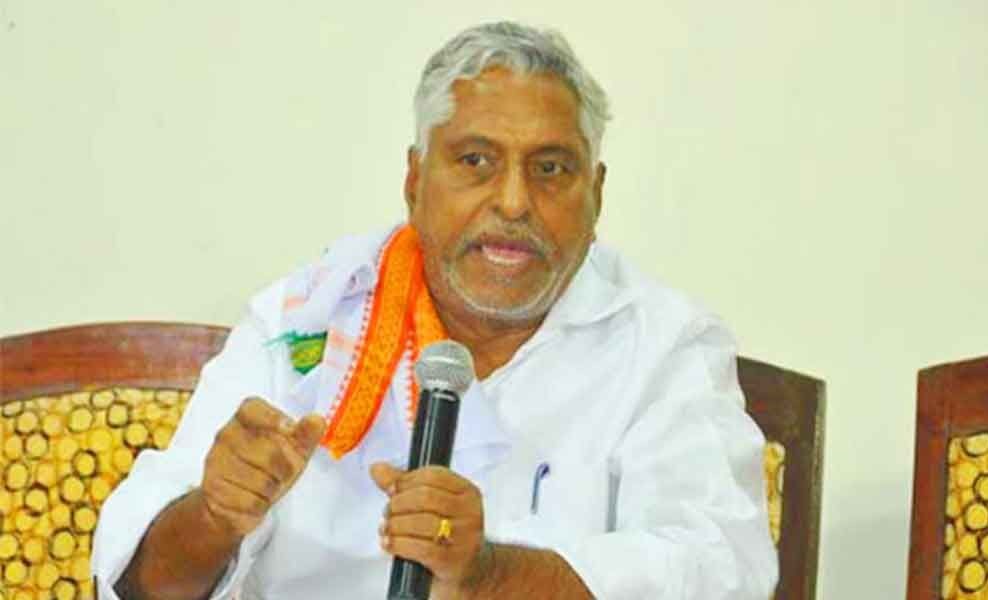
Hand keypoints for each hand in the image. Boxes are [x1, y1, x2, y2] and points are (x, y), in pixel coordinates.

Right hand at [200, 397, 324, 538]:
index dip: (272, 419)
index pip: (252, 409)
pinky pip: (252, 500)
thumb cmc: (265, 469)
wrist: (229, 504)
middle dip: (285, 468)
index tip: (288, 429)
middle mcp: (226, 436)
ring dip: (273, 488)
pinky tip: (253, 498)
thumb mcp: (291, 450)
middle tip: (281, 473)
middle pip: (271, 451)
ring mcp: (217, 463)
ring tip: (265, 486)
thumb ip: (305, 435)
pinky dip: (260, 504)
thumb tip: (317, 420)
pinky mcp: (215, 490)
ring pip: (262, 479)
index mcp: (245, 419)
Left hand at [371, 463, 487, 596]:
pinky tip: (390, 544)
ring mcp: (464, 538)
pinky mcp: (453, 561)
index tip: (392, 490)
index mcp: (467, 492)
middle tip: (387, 513)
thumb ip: (405, 486)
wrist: (470, 573)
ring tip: (387, 529)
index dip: (406, 481)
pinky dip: (399, 544)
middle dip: (398, 504)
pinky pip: (420, 548)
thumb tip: (377, 469)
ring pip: (421, 522)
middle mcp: (470, 512)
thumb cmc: (447, 536)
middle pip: (425, 497)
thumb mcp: (432, 507)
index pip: (433, 475)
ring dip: (395, 525)